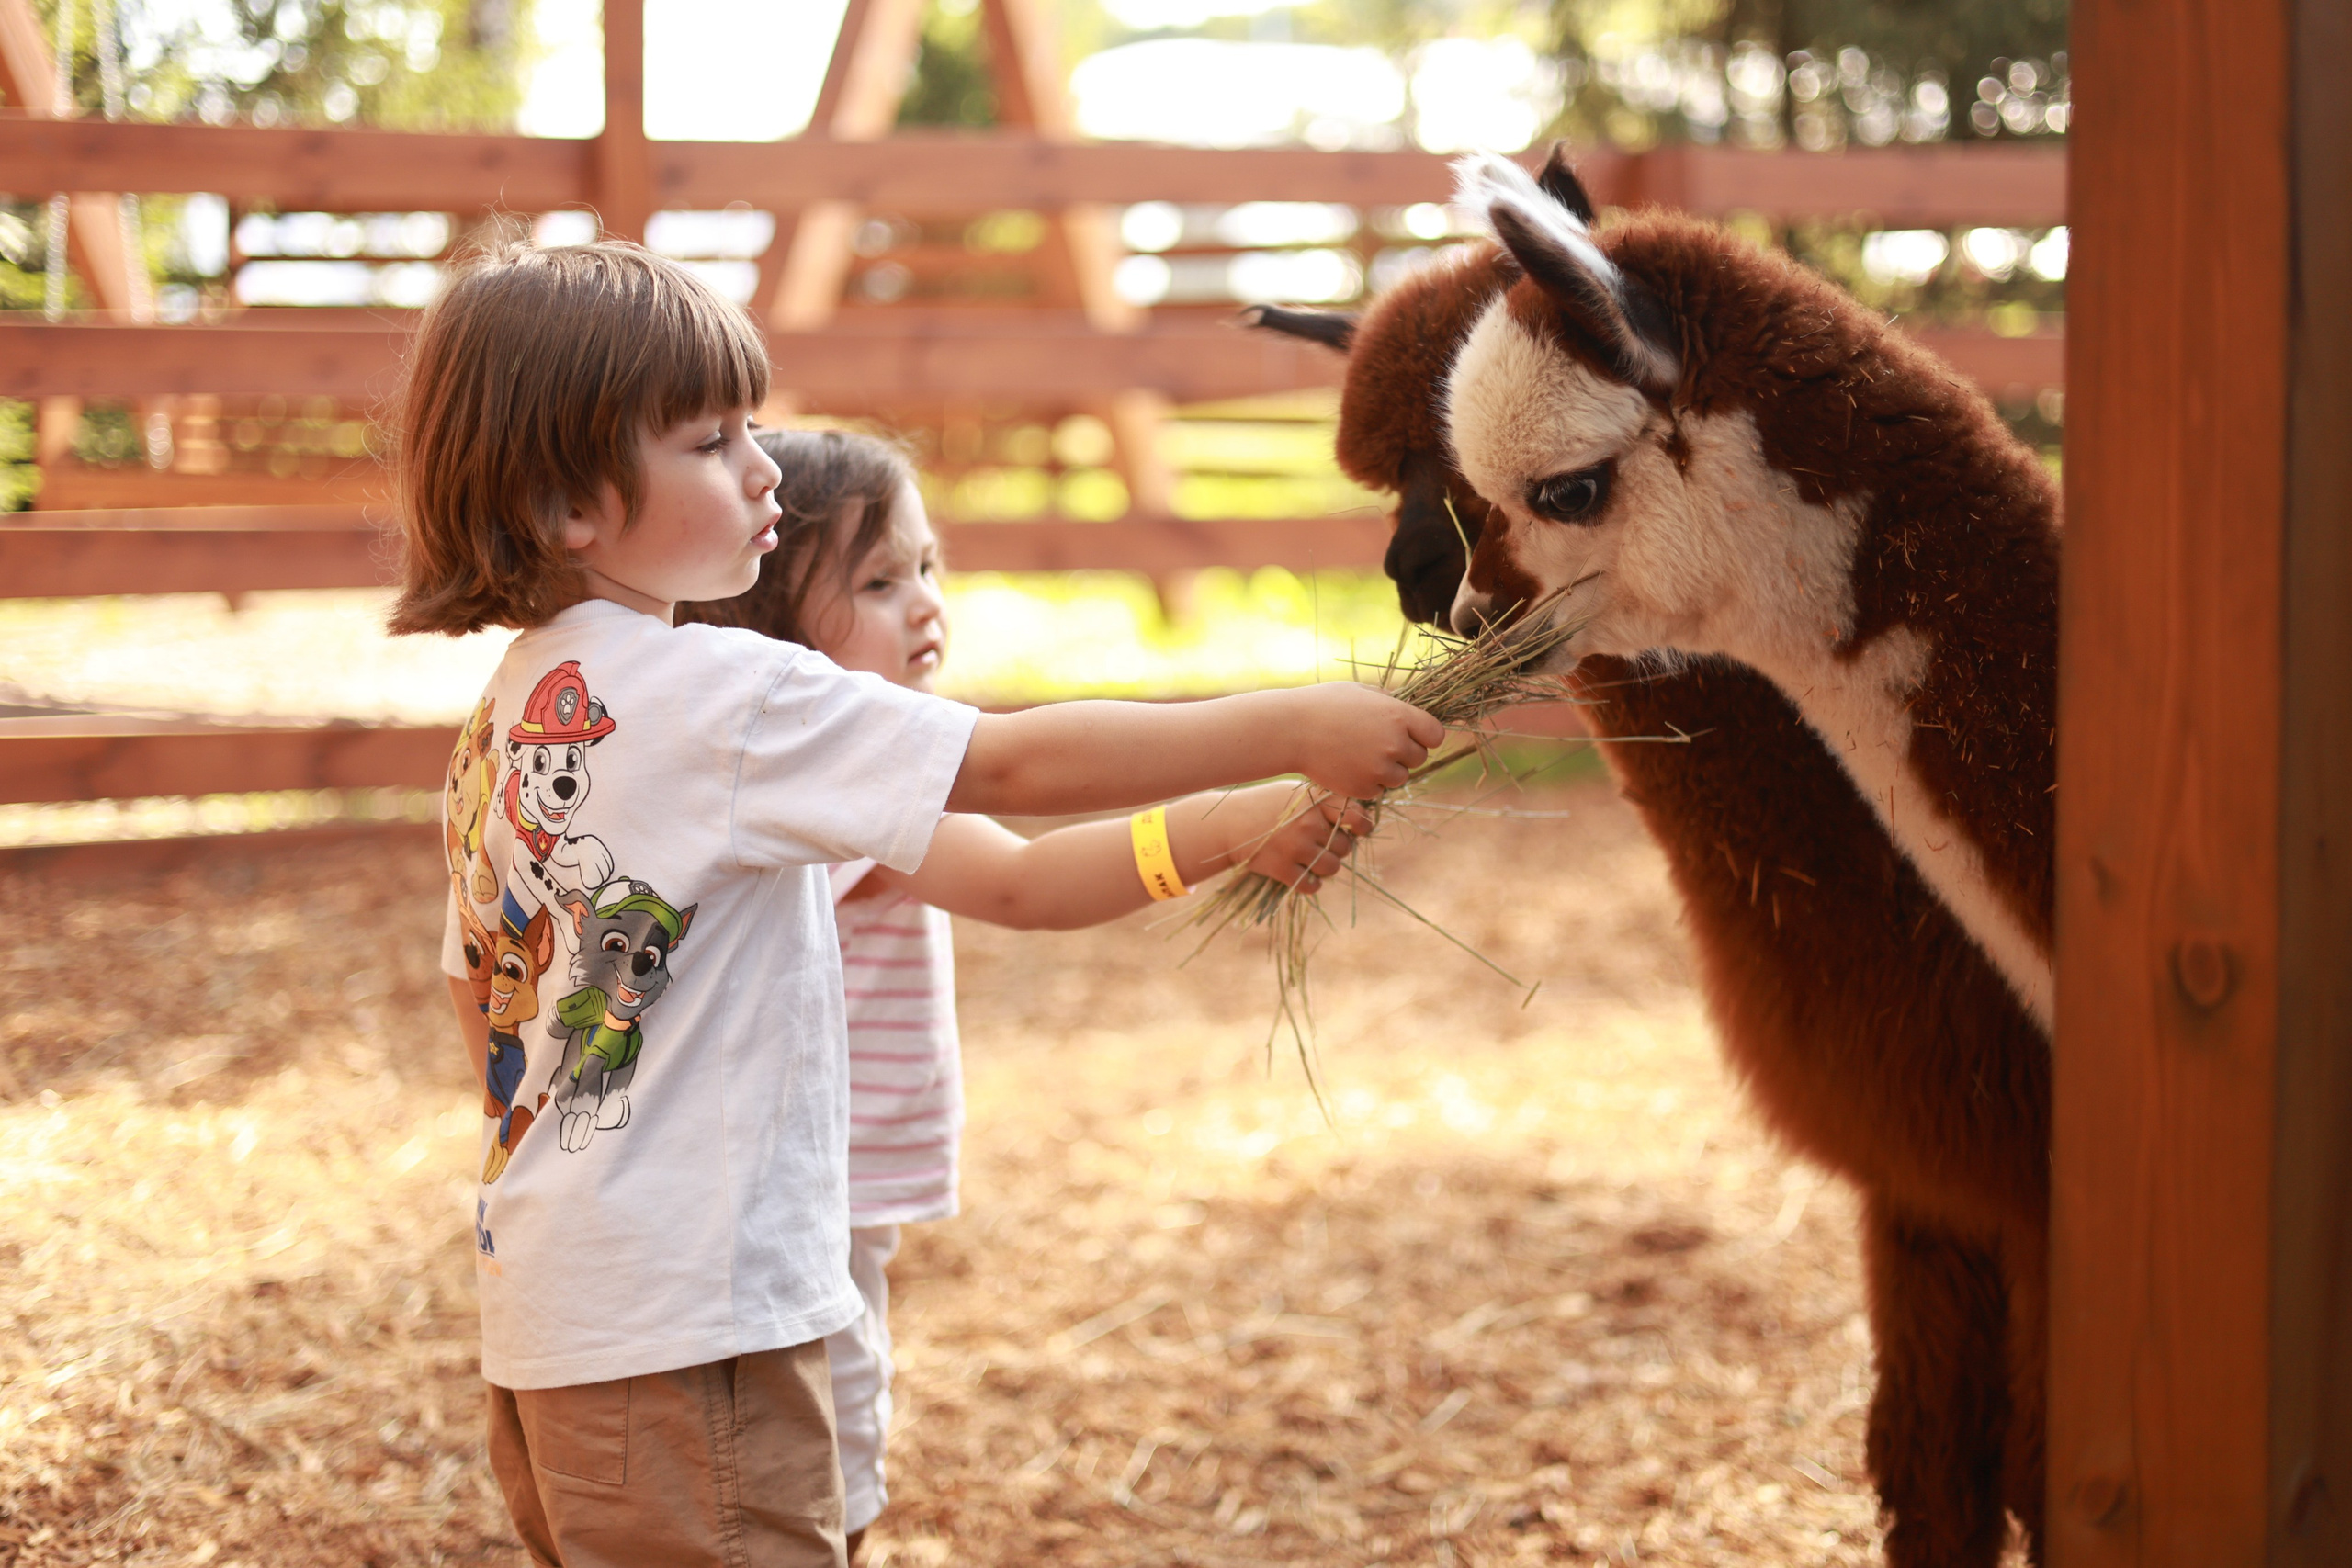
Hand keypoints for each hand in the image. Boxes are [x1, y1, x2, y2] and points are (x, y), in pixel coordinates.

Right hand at [1245, 793, 1374, 893]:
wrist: (1229, 822)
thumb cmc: (1268, 805)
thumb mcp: (1295, 793)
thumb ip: (1324, 802)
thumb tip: (1360, 819)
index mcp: (1314, 802)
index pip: (1355, 814)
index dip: (1363, 824)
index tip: (1360, 829)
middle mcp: (1308, 824)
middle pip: (1345, 846)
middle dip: (1338, 848)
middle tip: (1323, 844)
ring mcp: (1295, 847)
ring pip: (1332, 868)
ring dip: (1327, 867)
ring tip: (1314, 859)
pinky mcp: (1281, 868)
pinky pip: (1312, 885)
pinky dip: (1311, 884)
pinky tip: (1303, 875)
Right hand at [1282, 684, 1445, 799]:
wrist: (1291, 730)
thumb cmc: (1324, 705)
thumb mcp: (1361, 693)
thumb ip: (1390, 703)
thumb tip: (1410, 711)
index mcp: (1399, 716)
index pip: (1435, 735)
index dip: (1425, 735)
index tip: (1412, 734)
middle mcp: (1395, 744)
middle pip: (1420, 757)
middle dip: (1405, 753)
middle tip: (1379, 744)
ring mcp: (1380, 769)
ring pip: (1400, 777)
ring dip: (1387, 769)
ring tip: (1360, 754)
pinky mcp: (1365, 788)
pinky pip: (1378, 789)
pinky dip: (1367, 781)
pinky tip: (1348, 766)